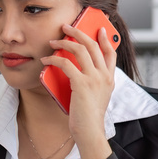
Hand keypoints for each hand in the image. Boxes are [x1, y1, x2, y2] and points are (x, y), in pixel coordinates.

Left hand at [41, 24, 115, 158]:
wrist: (90, 132)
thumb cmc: (89, 117)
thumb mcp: (97, 96)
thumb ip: (92, 81)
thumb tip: (75, 67)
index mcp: (109, 78)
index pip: (111, 52)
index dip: (105, 38)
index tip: (100, 28)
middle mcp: (104, 76)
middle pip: (93, 45)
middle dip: (79, 32)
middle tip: (67, 26)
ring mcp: (94, 78)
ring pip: (80, 49)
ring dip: (64, 42)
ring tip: (54, 41)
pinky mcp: (81, 83)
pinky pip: (66, 63)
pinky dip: (54, 59)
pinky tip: (47, 60)